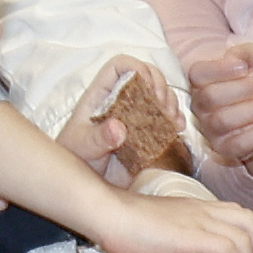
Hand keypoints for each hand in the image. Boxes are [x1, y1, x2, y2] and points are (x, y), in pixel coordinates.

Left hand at [58, 56, 181, 185]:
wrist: (84, 185)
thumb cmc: (76, 159)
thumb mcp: (82, 148)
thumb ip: (97, 138)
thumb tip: (118, 129)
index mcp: (101, 96)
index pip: (119, 66)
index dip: (136, 68)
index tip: (147, 86)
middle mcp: (121, 101)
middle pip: (147, 75)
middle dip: (160, 86)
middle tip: (163, 107)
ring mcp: (137, 116)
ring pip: (160, 95)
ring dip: (171, 103)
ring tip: (171, 120)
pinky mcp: (149, 133)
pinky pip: (167, 118)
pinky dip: (176, 120)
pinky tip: (177, 129)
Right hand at [90, 188, 252, 252]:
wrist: (108, 213)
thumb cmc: (121, 226)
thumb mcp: (147, 245)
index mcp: (195, 210)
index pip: (237, 215)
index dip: (244, 240)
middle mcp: (203, 211)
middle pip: (250, 221)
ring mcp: (200, 220)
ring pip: (247, 235)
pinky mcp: (193, 235)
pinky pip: (229, 248)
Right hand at [188, 44, 252, 178]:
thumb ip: (247, 51)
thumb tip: (233, 57)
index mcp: (203, 82)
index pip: (197, 74)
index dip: (219, 69)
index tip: (244, 67)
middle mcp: (200, 106)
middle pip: (210, 96)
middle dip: (243, 88)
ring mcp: (210, 129)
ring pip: (223, 120)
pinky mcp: (224, 148)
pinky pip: (237, 143)